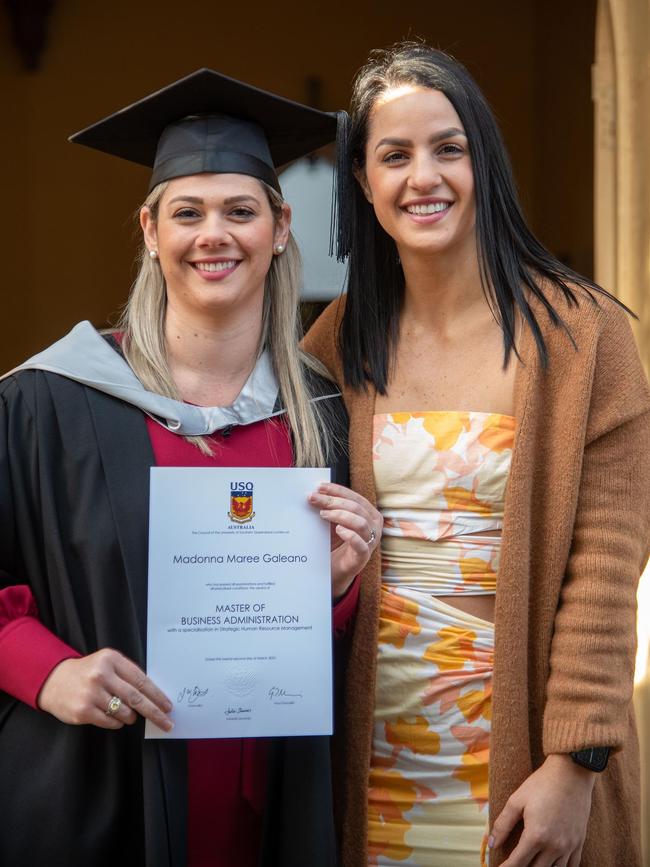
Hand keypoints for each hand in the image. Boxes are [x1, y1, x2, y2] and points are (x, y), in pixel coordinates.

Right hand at [37, 648, 173, 731]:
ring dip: (131, 717)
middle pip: (136, 698)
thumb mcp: (108, 663)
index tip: (168, 706)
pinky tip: (113, 716)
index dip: (157, 695)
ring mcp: (91, 694)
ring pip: (125, 713)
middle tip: (166, 723)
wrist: (54, 680)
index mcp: (111, 659)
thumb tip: (155, 695)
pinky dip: (117, 722)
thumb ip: (128, 674)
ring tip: (127, 713)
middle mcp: (101, 675)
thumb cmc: (88, 672)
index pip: (141, 680)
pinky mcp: (83, 711)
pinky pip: (111, 722)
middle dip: (154, 712)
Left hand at [309, 482, 381, 598]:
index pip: (355, 497)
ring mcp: (370, 541)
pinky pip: (361, 544)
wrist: (335, 571)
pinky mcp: (363, 557)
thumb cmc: (336, 544)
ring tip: (322, 514)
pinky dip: (350, 535)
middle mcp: (374, 526)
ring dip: (340, 515)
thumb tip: (315, 493)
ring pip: (360, 522)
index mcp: (369, 514)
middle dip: (333, 500)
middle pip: (356, 507)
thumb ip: (330, 509)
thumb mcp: (333, 522)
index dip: (338, 490)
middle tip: (314, 499)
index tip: (320, 487)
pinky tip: (338, 530)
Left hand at [489, 754, 595, 865]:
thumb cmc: (542, 784)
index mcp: (536, 835)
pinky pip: (572, 866)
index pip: (518, 863)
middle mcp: (554, 845)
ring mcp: (569, 845)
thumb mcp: (517, 800)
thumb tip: (491, 843)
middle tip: (514, 864)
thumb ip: (503, 824)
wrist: (571, 773)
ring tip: (531, 864)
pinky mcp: (579, 842)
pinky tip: (552, 866)